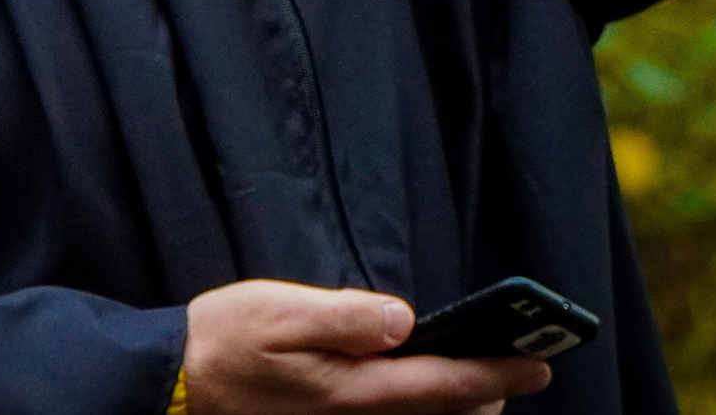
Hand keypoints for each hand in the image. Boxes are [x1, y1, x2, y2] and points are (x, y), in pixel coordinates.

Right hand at [183, 281, 552, 414]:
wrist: (174, 388)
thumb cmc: (222, 343)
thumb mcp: (278, 311)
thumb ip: (342, 314)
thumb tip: (403, 318)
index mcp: (353, 390)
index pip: (446, 386)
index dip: (500, 374)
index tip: (541, 363)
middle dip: (488, 394)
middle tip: (517, 364)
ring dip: (458, 405)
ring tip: (481, 379)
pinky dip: (422, 411)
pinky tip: (420, 389)